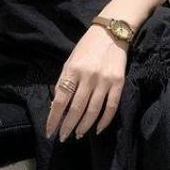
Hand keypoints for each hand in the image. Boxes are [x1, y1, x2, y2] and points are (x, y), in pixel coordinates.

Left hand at [46, 24, 127, 140]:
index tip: (50, 131)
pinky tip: (97, 129)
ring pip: (93, 111)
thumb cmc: (87, 47)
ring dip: (84, 126)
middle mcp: (88, 76)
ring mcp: (104, 81)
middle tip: (63, 137)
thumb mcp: (70, 61)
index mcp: (72, 70)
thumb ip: (64, 82)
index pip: (61, 99)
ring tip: (78, 135)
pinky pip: (111, 107)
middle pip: (76, 108)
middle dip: (68, 125)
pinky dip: (104, 121)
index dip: (54, 118)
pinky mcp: (118, 83)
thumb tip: (57, 107)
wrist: (111, 32)